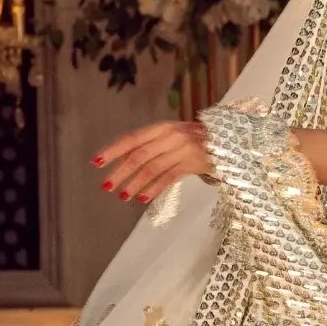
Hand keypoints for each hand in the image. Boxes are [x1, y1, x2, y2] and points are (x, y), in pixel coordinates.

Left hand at [92, 120, 214, 205]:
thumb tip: (122, 162)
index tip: (96, 162)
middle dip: (120, 172)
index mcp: (162, 127)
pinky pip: (168, 177)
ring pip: (152, 168)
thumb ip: (151, 146)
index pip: (132, 139)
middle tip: (106, 185)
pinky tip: (142, 198)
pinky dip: (154, 188)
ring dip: (134, 183)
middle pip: (139, 155)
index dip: (113, 150)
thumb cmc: (196, 142)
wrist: (230, 142)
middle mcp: (171, 135)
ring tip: (122, 195)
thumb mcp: (173, 138)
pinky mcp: (193, 163)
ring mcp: (183, 149)